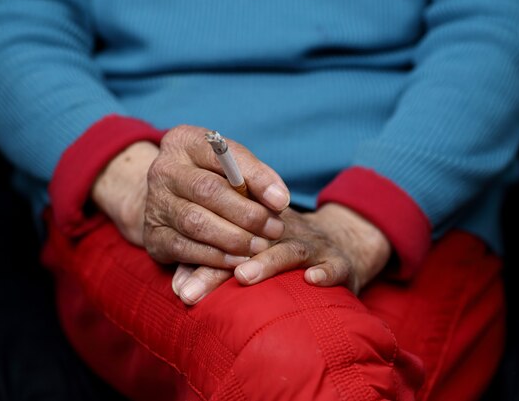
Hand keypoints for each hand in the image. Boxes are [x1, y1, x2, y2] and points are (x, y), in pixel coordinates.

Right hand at [92, 124, 289, 275]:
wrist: (170, 202)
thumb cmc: (212, 180)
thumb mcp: (230, 167)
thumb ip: (255, 178)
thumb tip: (279, 199)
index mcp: (184, 142)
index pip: (222, 154)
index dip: (255, 177)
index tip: (282, 201)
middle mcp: (163, 170)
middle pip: (207, 190)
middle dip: (247, 214)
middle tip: (275, 229)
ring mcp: (155, 204)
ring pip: (196, 222)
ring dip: (234, 238)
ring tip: (261, 246)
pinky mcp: (153, 236)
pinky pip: (185, 249)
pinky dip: (216, 258)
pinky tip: (239, 260)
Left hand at [172, 203, 390, 302]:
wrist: (339, 240)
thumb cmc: (282, 249)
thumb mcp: (250, 252)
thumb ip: (213, 266)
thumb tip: (179, 289)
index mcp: (255, 227)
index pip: (223, 238)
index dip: (199, 262)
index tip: (180, 290)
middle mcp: (281, 232)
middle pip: (247, 245)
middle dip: (219, 270)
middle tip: (193, 292)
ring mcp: (311, 245)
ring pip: (288, 250)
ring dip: (267, 262)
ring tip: (243, 276)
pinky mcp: (338, 260)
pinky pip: (335, 265)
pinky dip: (325, 272)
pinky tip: (311, 280)